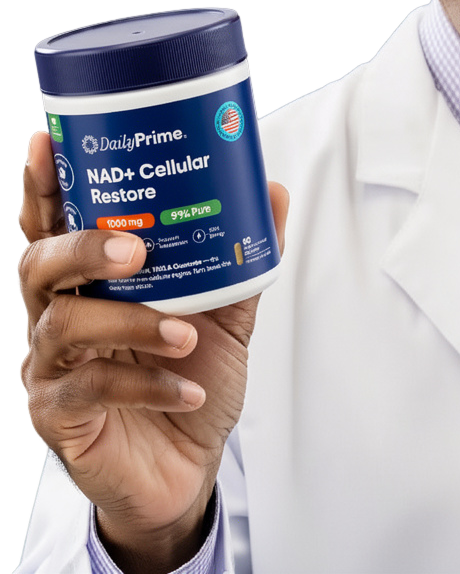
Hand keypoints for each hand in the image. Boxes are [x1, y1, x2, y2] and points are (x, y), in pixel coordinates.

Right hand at [18, 129, 287, 573]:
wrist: (188, 464)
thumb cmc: (193, 377)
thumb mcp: (227, 312)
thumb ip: (242, 256)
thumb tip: (272, 192)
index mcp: (92, 282)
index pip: (55, 225)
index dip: (44, 186)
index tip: (45, 144)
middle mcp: (60, 316)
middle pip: (38, 265)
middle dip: (81, 248)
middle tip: (134, 250)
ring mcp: (52, 368)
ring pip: (62, 326)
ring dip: (130, 323)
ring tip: (184, 332)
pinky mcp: (59, 417)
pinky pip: (90, 392)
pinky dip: (146, 384)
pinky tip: (185, 389)